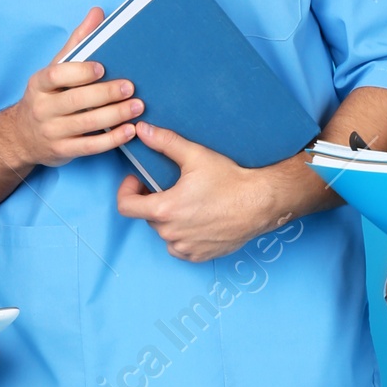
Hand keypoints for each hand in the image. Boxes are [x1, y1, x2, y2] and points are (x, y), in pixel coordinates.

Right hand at [0, 8, 143, 171]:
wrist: (21, 136)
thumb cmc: (46, 97)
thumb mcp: (54, 69)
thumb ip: (77, 43)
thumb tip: (97, 13)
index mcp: (39, 84)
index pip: (57, 75)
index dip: (80, 72)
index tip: (103, 67)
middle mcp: (42, 108)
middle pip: (75, 100)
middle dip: (105, 93)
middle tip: (131, 87)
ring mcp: (52, 132)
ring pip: (85, 124)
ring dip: (114, 115)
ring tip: (137, 107)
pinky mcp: (63, 151)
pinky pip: (89, 146)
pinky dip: (111, 139)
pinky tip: (129, 131)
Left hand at [116, 124, 296, 261]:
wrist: (260, 204)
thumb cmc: (230, 181)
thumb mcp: (196, 156)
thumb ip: (165, 143)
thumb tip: (142, 130)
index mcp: (165, 209)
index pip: (126, 206)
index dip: (126, 191)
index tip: (138, 181)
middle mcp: (171, 233)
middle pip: (148, 217)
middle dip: (154, 201)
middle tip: (171, 187)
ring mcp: (185, 247)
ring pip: (164, 233)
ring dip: (169, 220)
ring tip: (188, 203)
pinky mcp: (198, 256)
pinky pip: (180, 247)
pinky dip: (183, 235)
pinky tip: (198, 220)